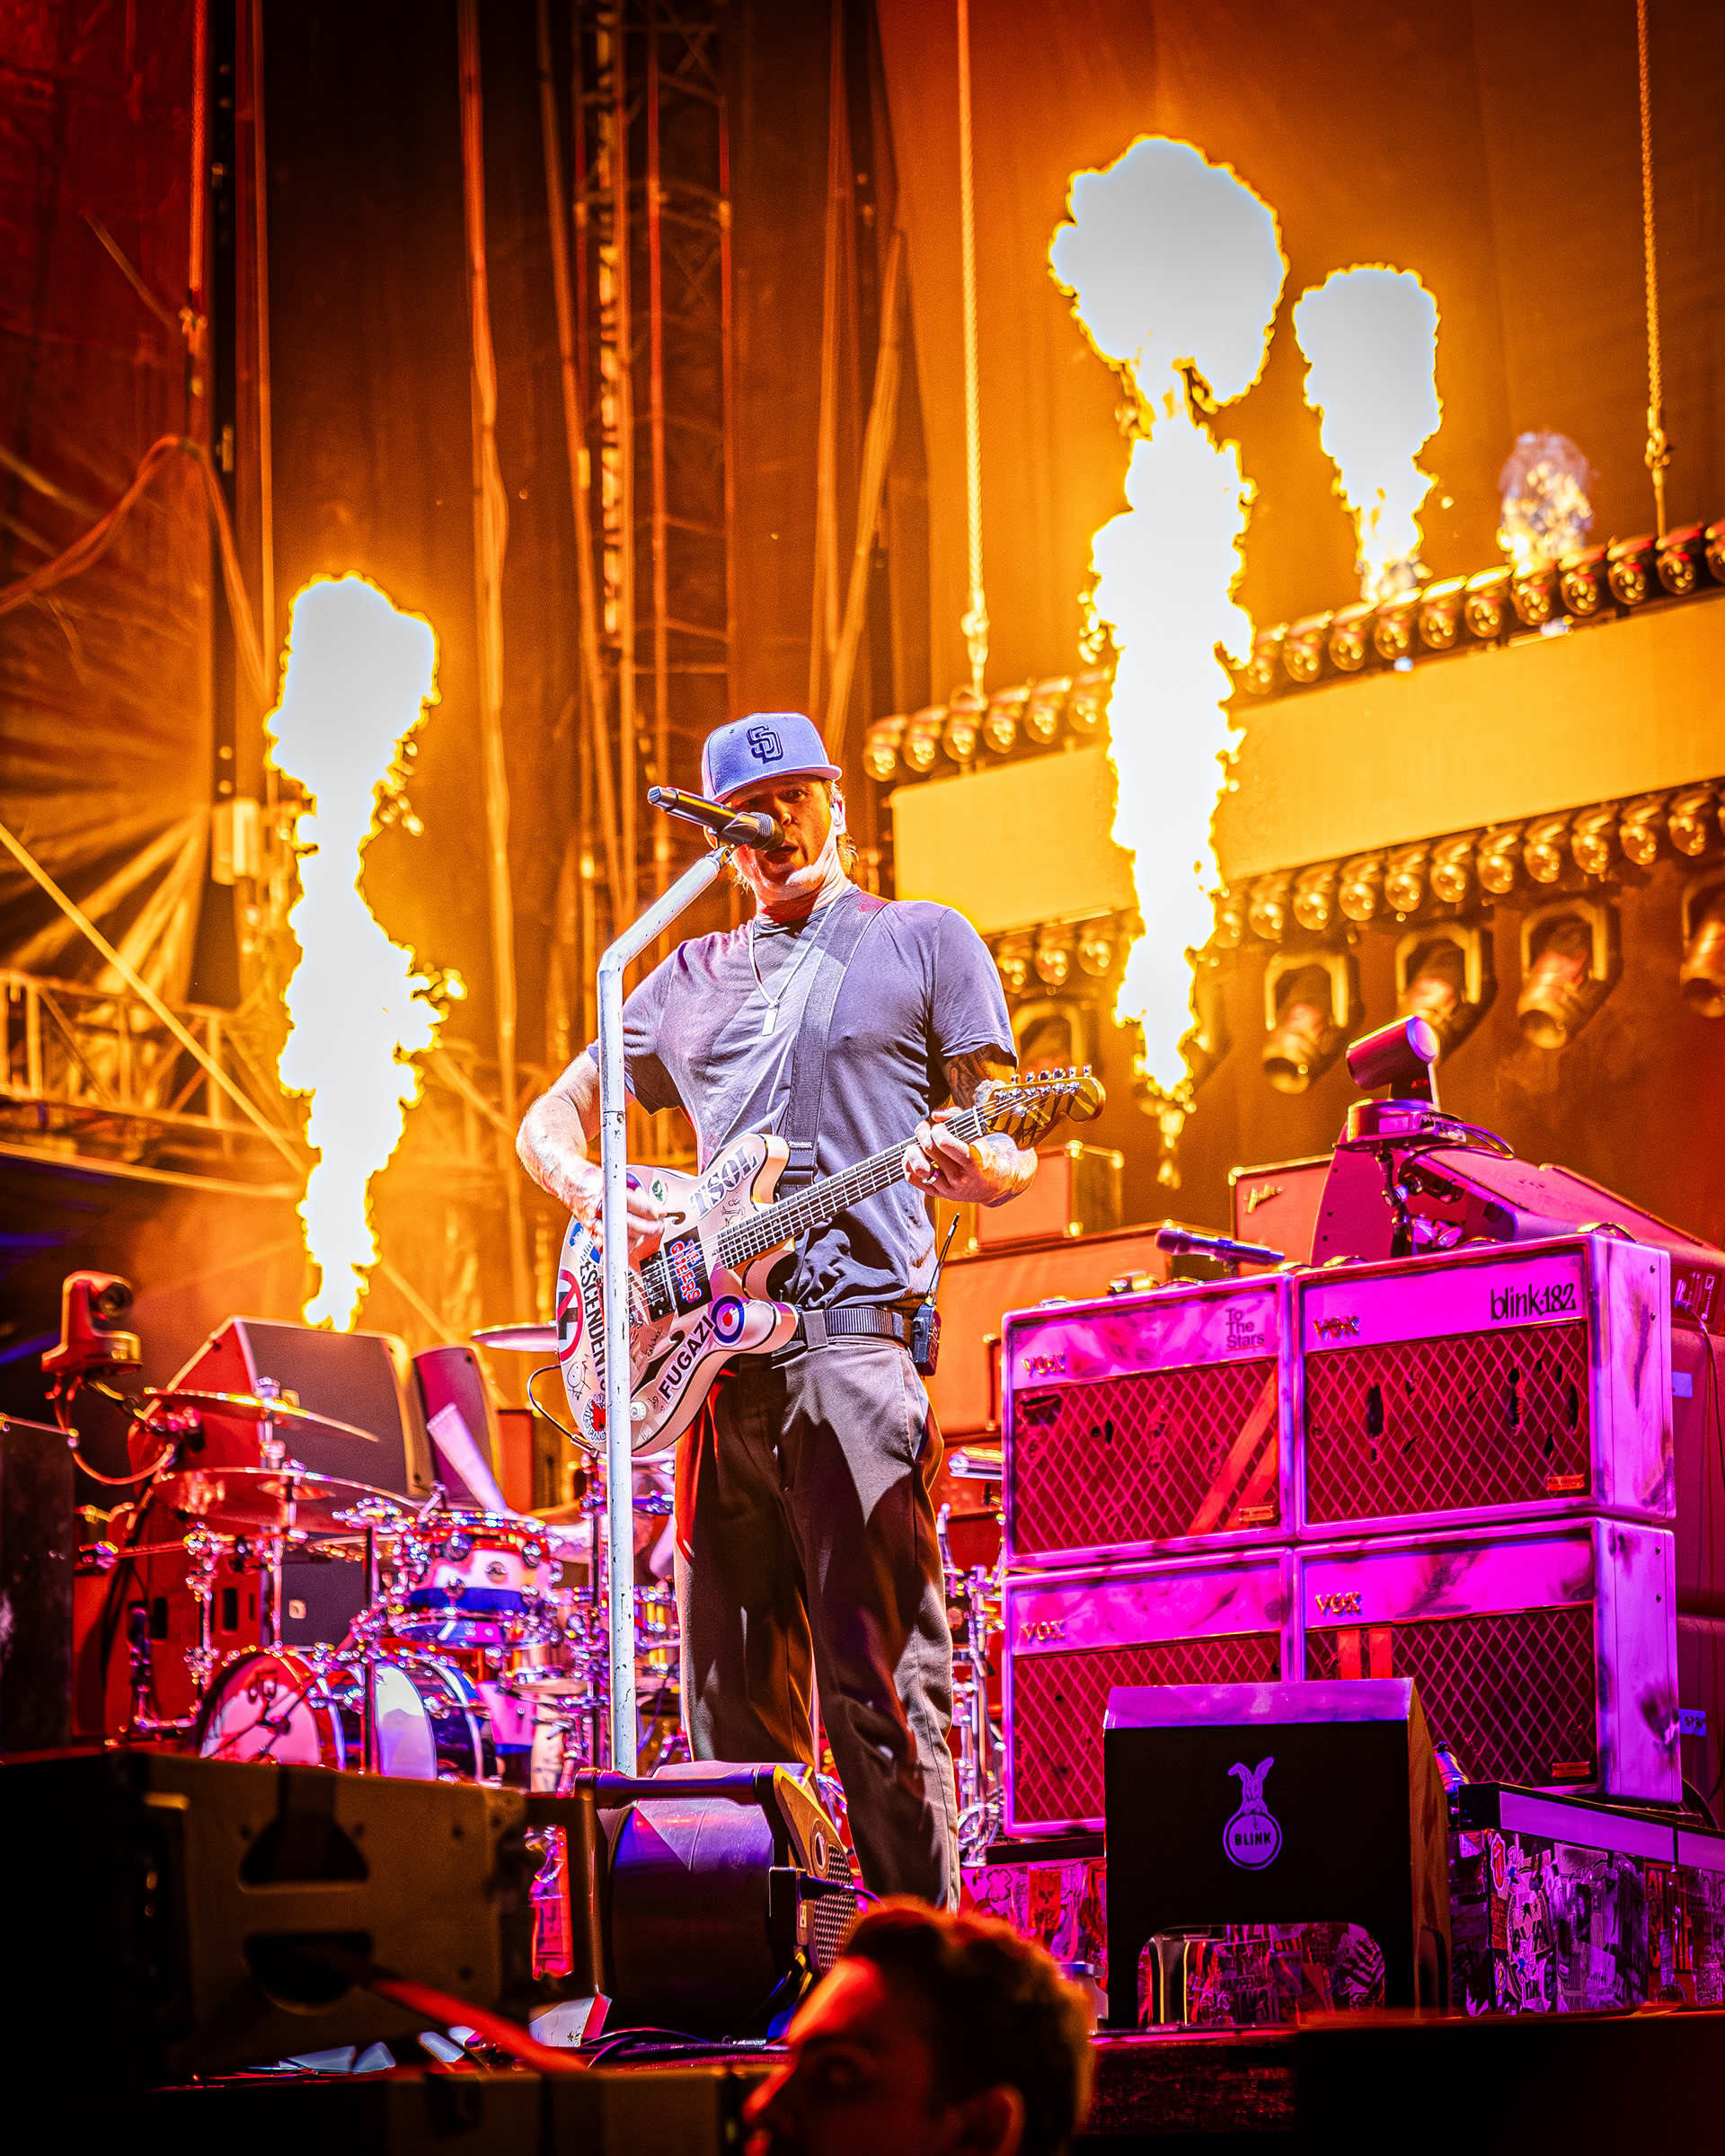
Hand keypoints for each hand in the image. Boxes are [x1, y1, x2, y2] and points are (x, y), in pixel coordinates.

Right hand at [570, 1161, 664, 1261]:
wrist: (571, 1181)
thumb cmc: (594, 1179)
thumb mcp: (616, 1178)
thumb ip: (634, 1191)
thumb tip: (652, 1203)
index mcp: (609, 1191)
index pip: (638, 1204)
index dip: (653, 1211)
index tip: (660, 1213)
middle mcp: (600, 1207)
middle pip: (630, 1223)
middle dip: (648, 1227)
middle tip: (658, 1226)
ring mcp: (593, 1220)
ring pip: (618, 1237)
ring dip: (636, 1238)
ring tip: (645, 1235)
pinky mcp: (589, 1229)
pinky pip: (604, 1245)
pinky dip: (616, 1248)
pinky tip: (627, 1246)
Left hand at [903, 1110, 1035, 1207]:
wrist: (995, 1185)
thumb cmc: (986, 1157)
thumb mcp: (979, 1136)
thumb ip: (958, 1118)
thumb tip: (936, 1115)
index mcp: (972, 1160)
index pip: (944, 1142)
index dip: (937, 1129)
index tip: (938, 1127)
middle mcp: (959, 1177)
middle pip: (930, 1150)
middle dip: (922, 1133)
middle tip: (923, 1128)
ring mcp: (948, 1188)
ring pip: (919, 1167)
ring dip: (912, 1151)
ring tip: (916, 1144)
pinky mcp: (939, 1194)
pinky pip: (914, 1180)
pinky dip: (907, 1166)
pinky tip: (913, 1157)